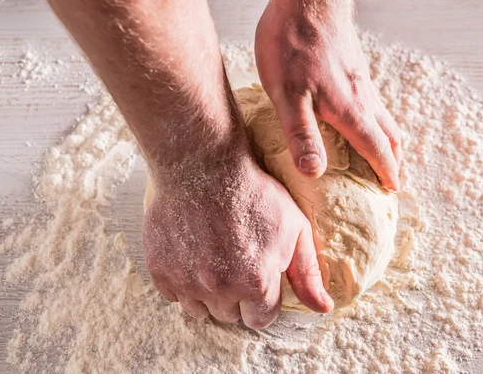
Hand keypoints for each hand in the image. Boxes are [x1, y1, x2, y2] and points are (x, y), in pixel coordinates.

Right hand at [143, 155, 333, 328]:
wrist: (203, 164)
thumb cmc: (253, 192)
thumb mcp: (294, 228)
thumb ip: (308, 273)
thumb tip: (323, 309)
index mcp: (255, 282)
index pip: (261, 318)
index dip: (263, 299)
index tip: (258, 277)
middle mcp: (219, 288)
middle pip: (230, 315)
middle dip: (236, 295)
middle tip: (236, 261)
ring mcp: (186, 281)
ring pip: (200, 309)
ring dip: (208, 293)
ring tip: (214, 259)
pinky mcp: (159, 269)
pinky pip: (173, 294)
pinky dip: (182, 281)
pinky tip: (193, 254)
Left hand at [255, 0, 401, 190]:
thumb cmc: (294, 43)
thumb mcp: (287, 95)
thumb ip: (301, 134)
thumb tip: (315, 172)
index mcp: (350, 110)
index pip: (377, 149)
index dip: (386, 172)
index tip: (394, 190)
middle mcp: (362, 96)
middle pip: (389, 134)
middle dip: (394, 159)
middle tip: (395, 177)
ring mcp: (360, 79)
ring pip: (384, 115)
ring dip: (388, 138)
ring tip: (385, 151)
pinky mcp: (353, 65)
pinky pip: (374, 99)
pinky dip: (377, 118)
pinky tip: (362, 115)